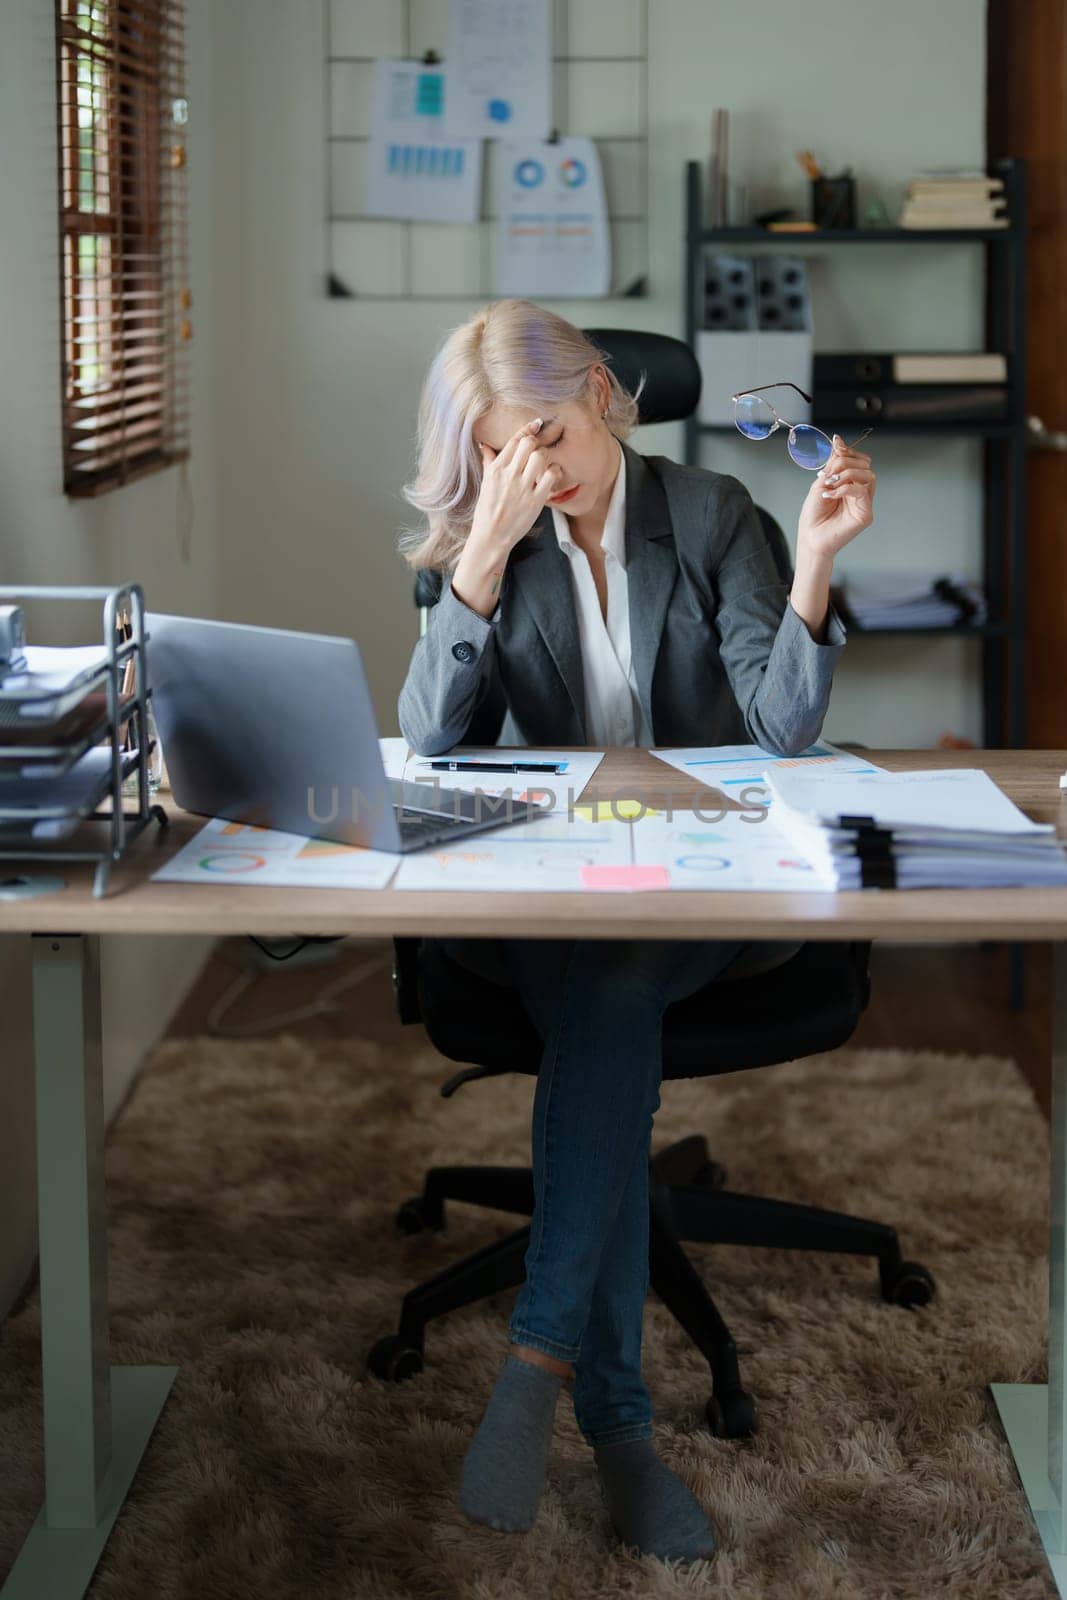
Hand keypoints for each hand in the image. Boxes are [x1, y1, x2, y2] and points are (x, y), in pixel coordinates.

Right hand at [468, 417, 565, 556]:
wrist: (491, 536)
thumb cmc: (487, 511)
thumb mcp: (485, 484)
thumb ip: (488, 462)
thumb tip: (485, 445)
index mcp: (496, 469)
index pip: (514, 441)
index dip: (527, 429)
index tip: (536, 424)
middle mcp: (509, 475)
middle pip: (528, 444)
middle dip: (536, 444)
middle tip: (539, 451)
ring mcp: (522, 488)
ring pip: (540, 457)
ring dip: (546, 457)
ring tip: (544, 465)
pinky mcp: (535, 500)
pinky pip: (550, 476)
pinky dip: (555, 472)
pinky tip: (552, 476)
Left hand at [796, 434, 875, 561]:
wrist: (810, 538)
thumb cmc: (814, 515)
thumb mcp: (821, 482)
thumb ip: (832, 463)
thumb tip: (838, 439)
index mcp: (851, 483)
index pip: (859, 460)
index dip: (849, 451)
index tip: (836, 447)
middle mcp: (861, 492)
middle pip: (865, 465)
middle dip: (846, 462)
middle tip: (828, 473)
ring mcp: (865, 503)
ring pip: (868, 476)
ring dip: (846, 474)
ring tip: (829, 483)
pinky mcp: (865, 514)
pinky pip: (861, 492)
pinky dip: (844, 489)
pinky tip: (830, 495)